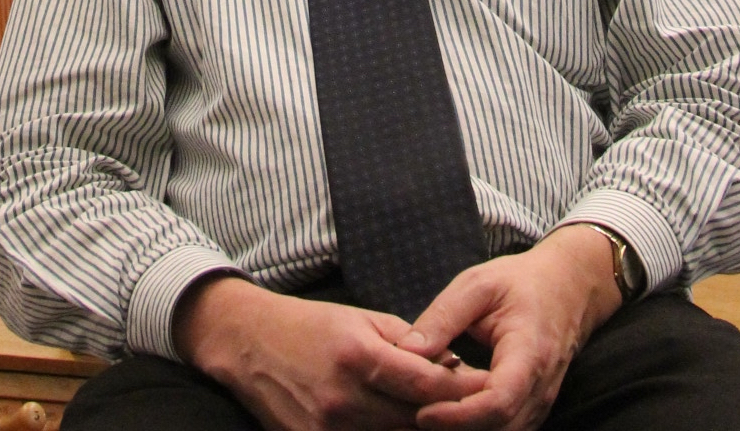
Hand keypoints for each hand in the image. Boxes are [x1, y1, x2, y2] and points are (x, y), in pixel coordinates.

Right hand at [174, 274, 471, 430]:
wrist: (250, 343)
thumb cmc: (311, 325)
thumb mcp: (363, 319)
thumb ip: (408, 342)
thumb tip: (452, 364)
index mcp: (360, 355)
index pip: (426, 383)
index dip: (462, 389)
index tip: (488, 386)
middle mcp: (345, 397)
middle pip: (415, 419)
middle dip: (448, 414)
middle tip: (475, 407)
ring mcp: (329, 427)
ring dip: (420, 427)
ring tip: (440, 416)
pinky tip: (399, 423)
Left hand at [400, 228, 623, 429]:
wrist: (567, 288)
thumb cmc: (521, 283)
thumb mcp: (478, 285)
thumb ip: (443, 316)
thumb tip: (406, 350)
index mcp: (528, 354)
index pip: (498, 403)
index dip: (459, 416)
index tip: (423, 414)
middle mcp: (540, 389)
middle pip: (498, 430)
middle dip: (456, 430)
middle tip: (412, 417)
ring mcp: (540, 404)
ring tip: (426, 417)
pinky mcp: (533, 410)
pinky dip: (477, 430)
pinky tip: (448, 417)